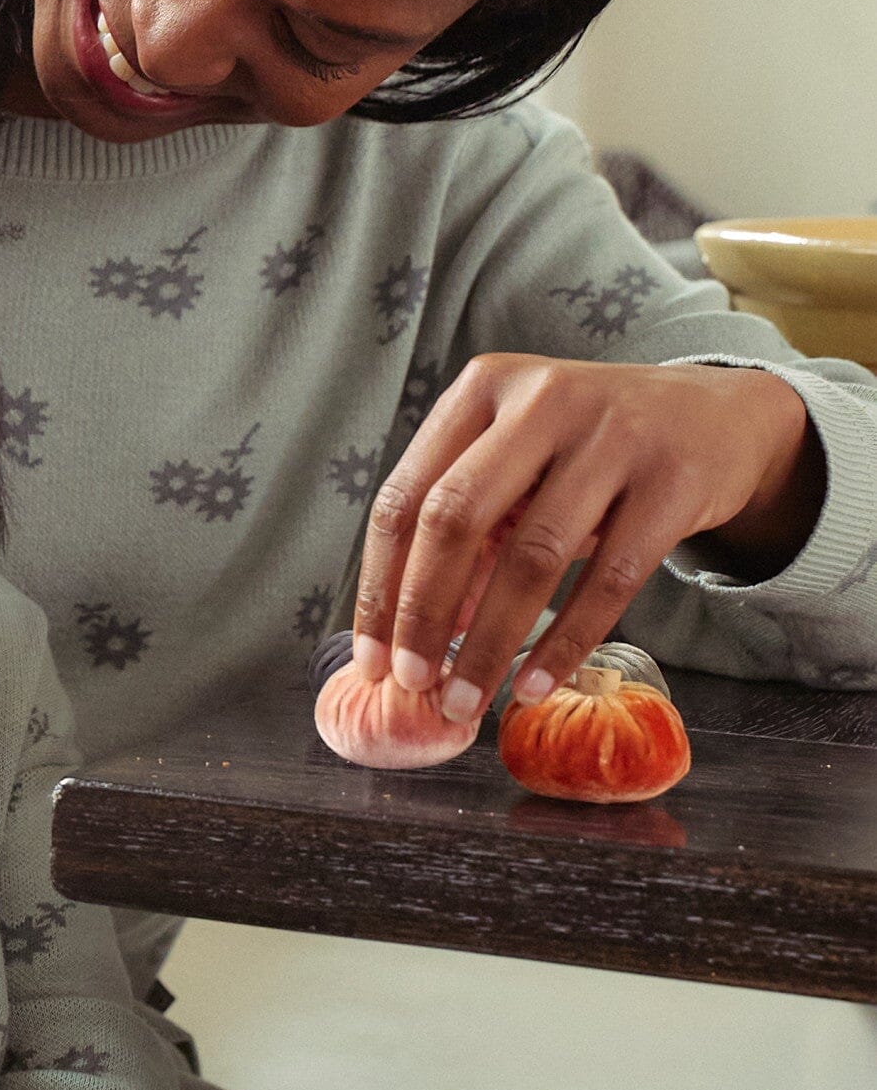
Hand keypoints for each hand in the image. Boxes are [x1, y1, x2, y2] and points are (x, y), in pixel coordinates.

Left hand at [354, 355, 821, 724]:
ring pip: (532, 557)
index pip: (405, 497)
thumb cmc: (588, 449)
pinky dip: (564, 643)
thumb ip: (466, 529)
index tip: (369, 658)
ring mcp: (614, 436)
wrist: (719, 417)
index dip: (380, 585)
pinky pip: (609, 580)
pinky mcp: (674, 482)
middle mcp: (542, 400)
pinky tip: (533, 686)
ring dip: (489, 643)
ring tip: (466, 701)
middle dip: (423, 613)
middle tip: (412, 683)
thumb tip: (413, 634)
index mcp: (484, 388)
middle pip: (455, 519)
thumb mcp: (519, 460)